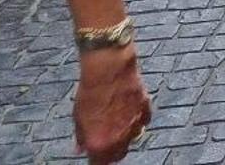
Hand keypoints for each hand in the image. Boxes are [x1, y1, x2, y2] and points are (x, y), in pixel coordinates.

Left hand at [73, 46, 149, 162]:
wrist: (109, 69)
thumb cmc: (90, 92)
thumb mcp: (78, 117)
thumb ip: (81, 136)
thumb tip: (81, 148)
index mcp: (100, 143)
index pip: (100, 163)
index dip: (95, 159)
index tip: (93, 156)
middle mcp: (120, 139)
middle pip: (119, 155)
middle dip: (111, 151)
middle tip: (105, 141)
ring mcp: (136, 125)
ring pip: (133, 139)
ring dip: (125, 135)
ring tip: (116, 122)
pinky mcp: (146, 110)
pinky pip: (143, 122)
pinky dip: (137, 119)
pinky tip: (128, 110)